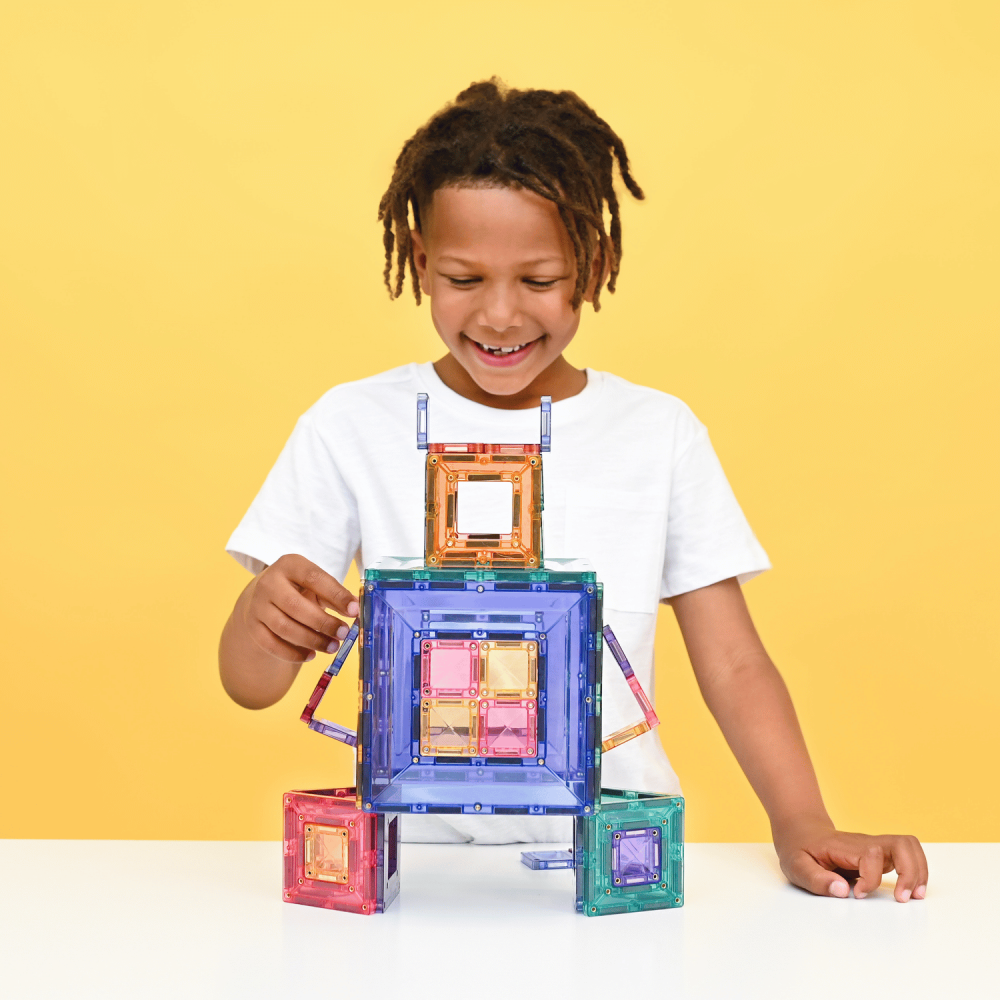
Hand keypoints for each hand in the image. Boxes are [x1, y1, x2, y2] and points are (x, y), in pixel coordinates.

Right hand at [243, 553, 358, 663]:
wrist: (266, 597)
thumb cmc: (300, 590)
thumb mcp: (316, 584)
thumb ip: (335, 596)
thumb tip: (355, 610)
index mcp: (289, 565)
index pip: (314, 578)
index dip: (336, 595)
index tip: (354, 611)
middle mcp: (269, 583)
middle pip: (296, 606)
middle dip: (323, 623)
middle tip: (343, 633)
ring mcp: (258, 606)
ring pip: (284, 628)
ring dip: (312, 641)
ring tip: (332, 646)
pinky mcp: (253, 627)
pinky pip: (272, 645)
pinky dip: (294, 654)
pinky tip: (311, 655)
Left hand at [775, 820, 927, 901]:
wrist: (801, 830)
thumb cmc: (799, 848)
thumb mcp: (796, 865)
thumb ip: (816, 879)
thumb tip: (844, 892)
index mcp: (844, 846)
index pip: (871, 855)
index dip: (870, 878)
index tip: (857, 894)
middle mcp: (865, 843)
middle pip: (901, 844)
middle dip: (910, 873)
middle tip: (902, 898)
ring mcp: (875, 847)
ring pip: (909, 847)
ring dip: (918, 872)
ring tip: (913, 896)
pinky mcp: (880, 854)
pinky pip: (907, 855)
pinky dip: (916, 872)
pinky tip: (910, 891)